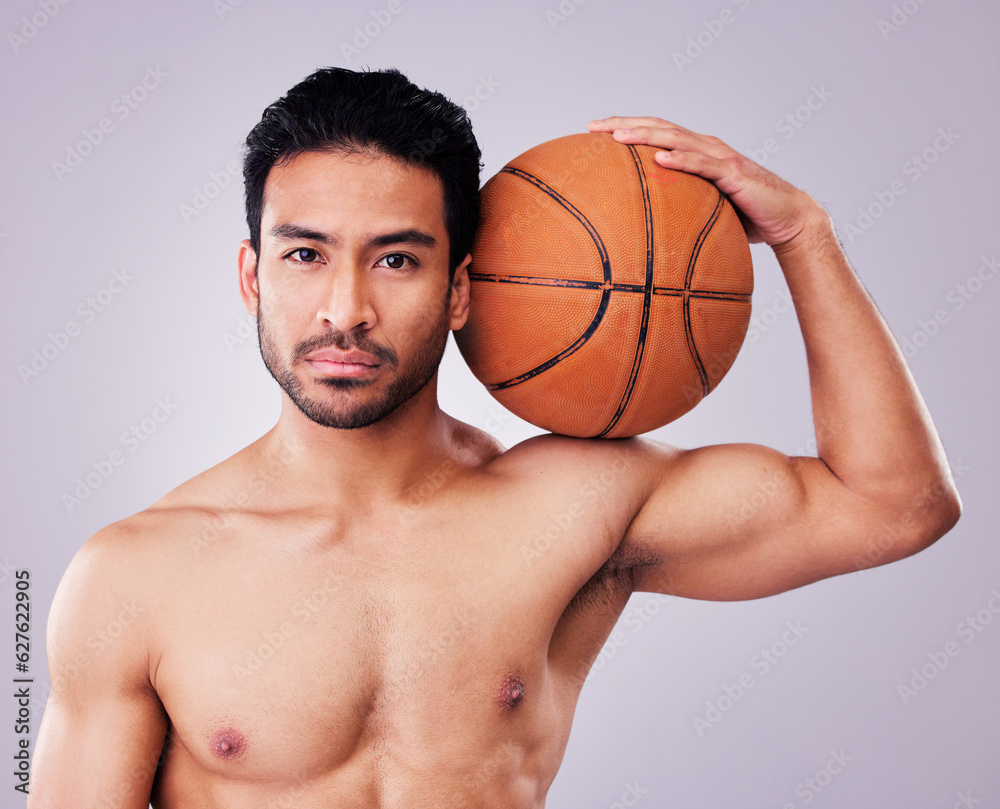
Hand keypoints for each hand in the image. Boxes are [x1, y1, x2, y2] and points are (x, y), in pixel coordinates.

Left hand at [587, 116, 824, 247]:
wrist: (787, 218)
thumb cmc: (746, 217)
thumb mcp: (704, 212)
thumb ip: (679, 211)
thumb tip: (644, 231)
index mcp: (697, 153)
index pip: (656, 133)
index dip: (627, 128)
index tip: (594, 131)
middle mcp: (707, 148)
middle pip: (660, 128)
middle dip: (625, 124)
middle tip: (593, 127)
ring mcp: (721, 158)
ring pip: (678, 139)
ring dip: (646, 135)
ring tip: (618, 135)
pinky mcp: (734, 174)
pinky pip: (703, 165)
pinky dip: (681, 159)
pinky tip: (659, 158)